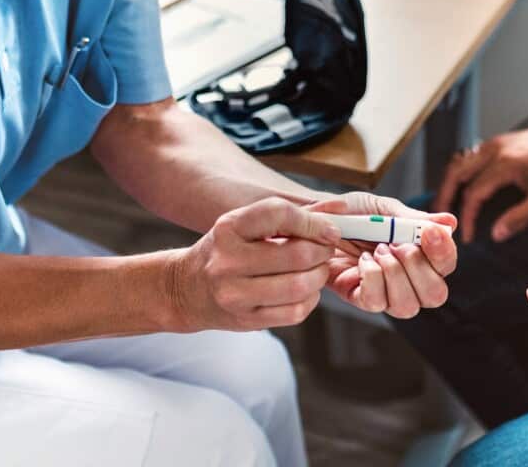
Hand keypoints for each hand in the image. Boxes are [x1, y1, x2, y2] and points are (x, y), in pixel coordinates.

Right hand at [172, 197, 341, 331]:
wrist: (186, 289)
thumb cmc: (225, 250)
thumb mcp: (246, 224)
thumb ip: (292, 215)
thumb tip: (341, 207)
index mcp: (229, 227)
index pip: (279, 214)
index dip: (313, 221)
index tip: (330, 229)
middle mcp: (228, 260)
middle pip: (297, 254)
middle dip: (322, 251)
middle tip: (325, 250)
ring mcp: (235, 294)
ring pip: (300, 286)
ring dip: (319, 276)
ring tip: (316, 270)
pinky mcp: (246, 320)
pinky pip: (295, 312)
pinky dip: (309, 299)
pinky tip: (304, 290)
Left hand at [309, 192, 457, 318]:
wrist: (316, 218)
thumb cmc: (353, 213)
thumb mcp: (384, 209)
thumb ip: (414, 220)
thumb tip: (449, 223)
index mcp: (421, 255)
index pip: (446, 265)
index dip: (443, 253)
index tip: (429, 233)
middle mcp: (408, 280)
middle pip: (435, 295)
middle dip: (418, 267)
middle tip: (397, 244)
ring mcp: (386, 293)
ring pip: (407, 306)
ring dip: (394, 274)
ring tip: (377, 250)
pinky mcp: (361, 298)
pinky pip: (376, 303)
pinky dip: (371, 278)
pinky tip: (362, 260)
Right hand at [435, 120, 527, 242]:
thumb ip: (521, 216)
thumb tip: (496, 234)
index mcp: (504, 164)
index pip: (473, 193)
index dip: (467, 217)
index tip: (468, 237)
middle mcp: (493, 150)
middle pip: (455, 173)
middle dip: (444, 197)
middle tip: (439, 219)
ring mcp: (494, 144)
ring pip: (459, 163)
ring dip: (450, 184)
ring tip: (446, 206)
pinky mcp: (497, 142)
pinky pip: (469, 157)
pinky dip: (460, 174)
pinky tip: (463, 188)